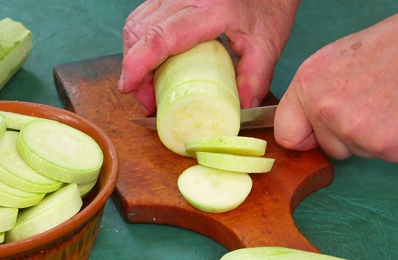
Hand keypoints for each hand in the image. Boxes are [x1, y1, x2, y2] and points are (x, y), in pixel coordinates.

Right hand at [119, 0, 299, 114]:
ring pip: (135, 24)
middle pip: (140, 33)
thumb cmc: (268, 6)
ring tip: (148, 86)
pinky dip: (139, 43)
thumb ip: (254, 79)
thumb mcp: (267, 45)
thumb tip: (238, 111)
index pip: (160, 38)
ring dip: (134, 58)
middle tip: (148, 101)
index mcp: (209, 9)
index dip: (137, 65)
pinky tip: (151, 63)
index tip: (129, 88)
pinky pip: (142, 17)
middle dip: (135, 71)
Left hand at [275, 4, 397, 161]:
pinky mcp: (386, 147)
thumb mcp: (333, 61)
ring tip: (387, 104)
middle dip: (343, 136)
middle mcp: (324, 110)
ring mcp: (354, 132)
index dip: (302, 137)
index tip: (314, 133)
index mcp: (306, 85)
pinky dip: (394, 140)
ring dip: (369, 137)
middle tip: (368, 105)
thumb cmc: (391, 49)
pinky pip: (382, 155)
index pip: (286, 134)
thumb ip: (313, 94)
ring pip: (354, 152)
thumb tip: (304, 121)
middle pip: (326, 147)